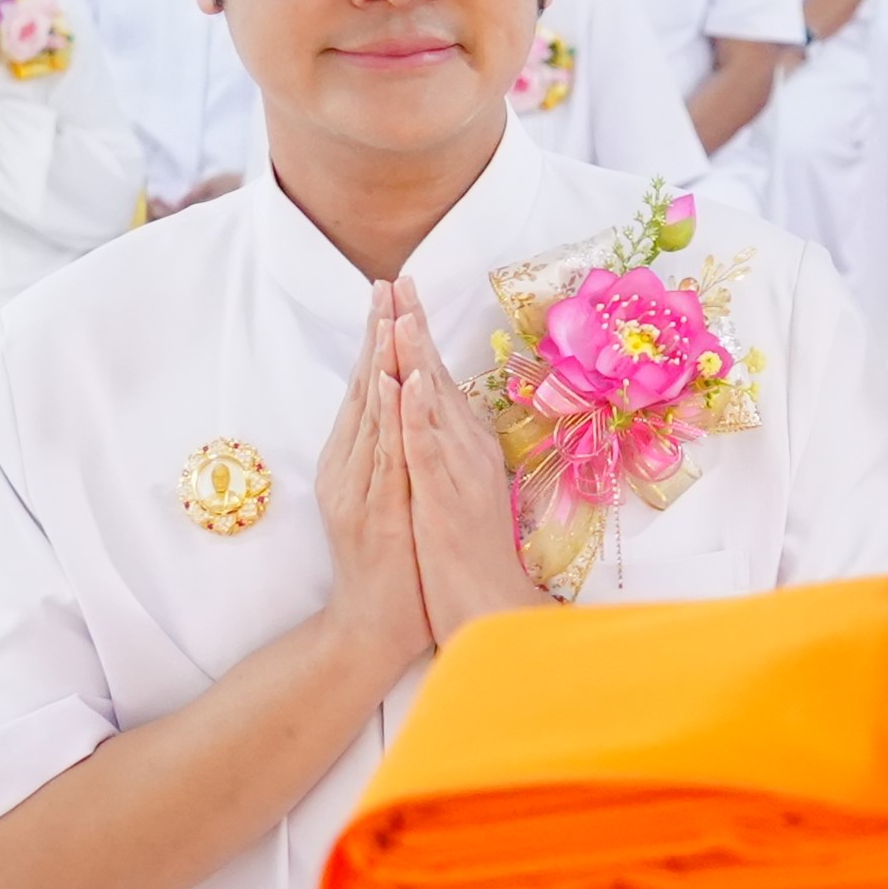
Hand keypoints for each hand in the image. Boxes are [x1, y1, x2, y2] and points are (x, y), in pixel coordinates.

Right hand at [313, 293, 434, 671]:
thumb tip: (404, 421)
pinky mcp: (373, 508)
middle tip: (384, 283)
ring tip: (388, 313)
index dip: (380, 343)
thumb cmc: (392, 568)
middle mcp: (351, 468)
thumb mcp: (391, 503)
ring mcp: (359, 487)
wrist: (371, 626)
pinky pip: (382, 454)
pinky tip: (397, 382)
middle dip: (377, 335)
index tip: (390, 297)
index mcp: (356, 463)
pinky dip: (389, 416)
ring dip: (380, 362)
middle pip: (365, 390)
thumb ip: (391, 462)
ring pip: (370, 414)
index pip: (370, 392)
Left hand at [383, 283, 537, 638]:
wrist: (488, 608)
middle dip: (415, 327)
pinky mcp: (445, 498)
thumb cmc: (469, 559)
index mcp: (466, 447)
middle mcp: (467, 450)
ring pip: (434, 405)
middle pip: (437, 378)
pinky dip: (418, 413)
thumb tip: (436, 423)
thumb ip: (450, 454)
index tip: (401, 299)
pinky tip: (408, 382)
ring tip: (399, 312)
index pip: (437, 382)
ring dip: (416, 356)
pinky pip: (429, 449)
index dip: (418, 339)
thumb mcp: (458, 493)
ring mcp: (457, 472)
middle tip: (399, 280)